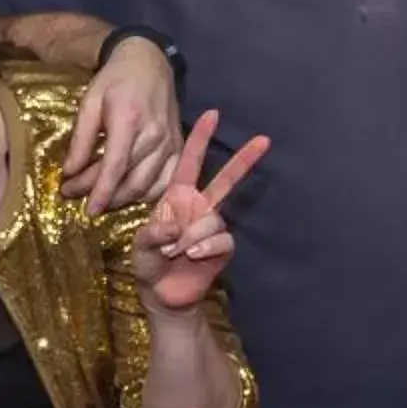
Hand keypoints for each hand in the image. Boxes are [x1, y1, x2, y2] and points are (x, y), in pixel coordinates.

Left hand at [62, 35, 182, 214]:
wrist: (149, 62)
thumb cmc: (115, 80)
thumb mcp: (90, 102)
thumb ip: (81, 139)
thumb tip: (69, 172)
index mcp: (129, 120)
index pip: (114, 167)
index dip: (99, 192)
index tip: (85, 210)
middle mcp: (154, 135)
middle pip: (129, 181)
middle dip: (104, 197)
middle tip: (79, 198)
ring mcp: (171, 143)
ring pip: (148, 186)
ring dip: (123, 199)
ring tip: (101, 198)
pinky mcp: (179, 147)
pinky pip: (166, 181)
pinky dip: (149, 194)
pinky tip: (130, 195)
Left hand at [130, 109, 269, 311]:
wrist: (162, 293)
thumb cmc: (148, 262)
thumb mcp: (141, 245)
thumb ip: (153, 233)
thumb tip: (173, 226)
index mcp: (178, 197)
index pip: (190, 162)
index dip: (200, 138)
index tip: (213, 113)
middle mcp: (199, 207)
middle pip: (227, 180)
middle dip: (244, 159)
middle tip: (265, 139)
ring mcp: (212, 227)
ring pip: (213, 219)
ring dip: (192, 236)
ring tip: (175, 251)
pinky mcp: (222, 248)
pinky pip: (221, 239)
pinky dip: (205, 247)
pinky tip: (192, 256)